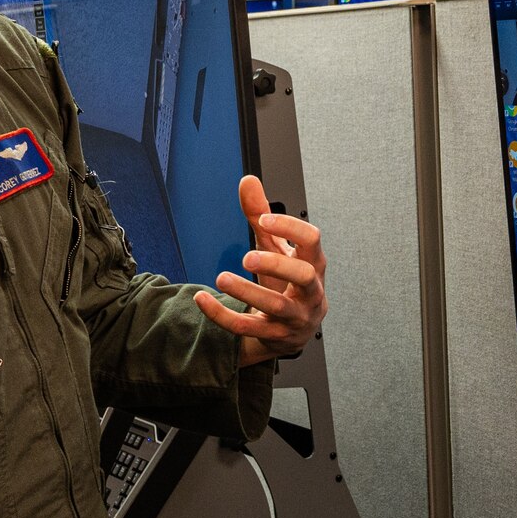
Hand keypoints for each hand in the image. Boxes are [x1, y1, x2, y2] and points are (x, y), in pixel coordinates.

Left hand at [194, 175, 327, 366]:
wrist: (293, 328)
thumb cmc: (287, 281)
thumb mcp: (276, 248)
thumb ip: (261, 215)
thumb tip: (248, 181)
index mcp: (313, 263)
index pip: (312, 241)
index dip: (290, 228)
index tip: (264, 220)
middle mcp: (310, 291)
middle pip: (303, 276)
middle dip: (276, 264)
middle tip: (246, 257)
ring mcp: (295, 316)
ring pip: (277, 307)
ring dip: (248, 292)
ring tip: (222, 278)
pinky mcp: (275, 337)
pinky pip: (249, 328)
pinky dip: (223, 315)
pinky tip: (203, 299)